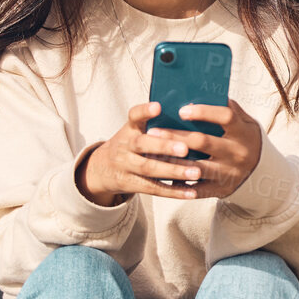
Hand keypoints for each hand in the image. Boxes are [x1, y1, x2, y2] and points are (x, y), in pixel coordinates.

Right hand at [76, 99, 253, 202]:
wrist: (102, 168)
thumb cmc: (130, 145)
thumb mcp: (135, 131)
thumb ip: (156, 125)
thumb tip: (193, 114)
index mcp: (130, 128)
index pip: (134, 116)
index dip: (144, 111)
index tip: (158, 107)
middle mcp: (125, 145)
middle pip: (142, 144)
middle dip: (164, 146)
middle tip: (185, 148)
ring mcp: (125, 165)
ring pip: (149, 168)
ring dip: (174, 170)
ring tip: (195, 172)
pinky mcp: (130, 183)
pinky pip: (153, 188)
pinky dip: (173, 191)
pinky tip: (191, 192)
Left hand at [137, 97, 261, 200]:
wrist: (261, 171)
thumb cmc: (244, 139)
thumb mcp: (244, 121)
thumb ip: (229, 108)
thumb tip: (203, 92)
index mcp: (243, 132)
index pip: (225, 117)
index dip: (203, 112)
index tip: (182, 110)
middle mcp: (237, 152)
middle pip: (203, 141)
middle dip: (176, 136)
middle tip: (154, 131)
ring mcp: (230, 172)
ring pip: (196, 166)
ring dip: (173, 160)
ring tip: (153, 153)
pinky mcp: (222, 189)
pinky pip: (198, 189)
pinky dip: (181, 183)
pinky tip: (164, 176)